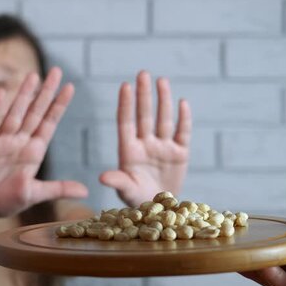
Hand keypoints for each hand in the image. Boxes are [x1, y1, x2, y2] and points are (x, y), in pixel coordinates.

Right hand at [0, 67, 87, 220]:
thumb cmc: (7, 200)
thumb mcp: (35, 194)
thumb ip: (58, 189)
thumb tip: (86, 191)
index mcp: (33, 151)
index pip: (49, 123)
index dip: (59, 106)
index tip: (70, 87)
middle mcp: (18, 141)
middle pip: (35, 112)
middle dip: (45, 93)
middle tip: (56, 71)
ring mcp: (0, 141)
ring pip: (14, 113)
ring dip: (23, 95)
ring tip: (33, 75)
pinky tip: (2, 94)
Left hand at [99, 70, 190, 207]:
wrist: (161, 212)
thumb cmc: (138, 200)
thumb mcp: (126, 192)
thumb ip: (118, 182)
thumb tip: (102, 177)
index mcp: (129, 151)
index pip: (126, 123)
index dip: (126, 105)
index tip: (125, 85)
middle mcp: (145, 145)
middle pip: (145, 116)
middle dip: (144, 95)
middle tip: (143, 73)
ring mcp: (163, 147)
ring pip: (163, 119)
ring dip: (163, 100)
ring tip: (162, 80)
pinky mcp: (180, 154)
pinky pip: (182, 132)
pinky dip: (183, 119)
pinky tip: (182, 103)